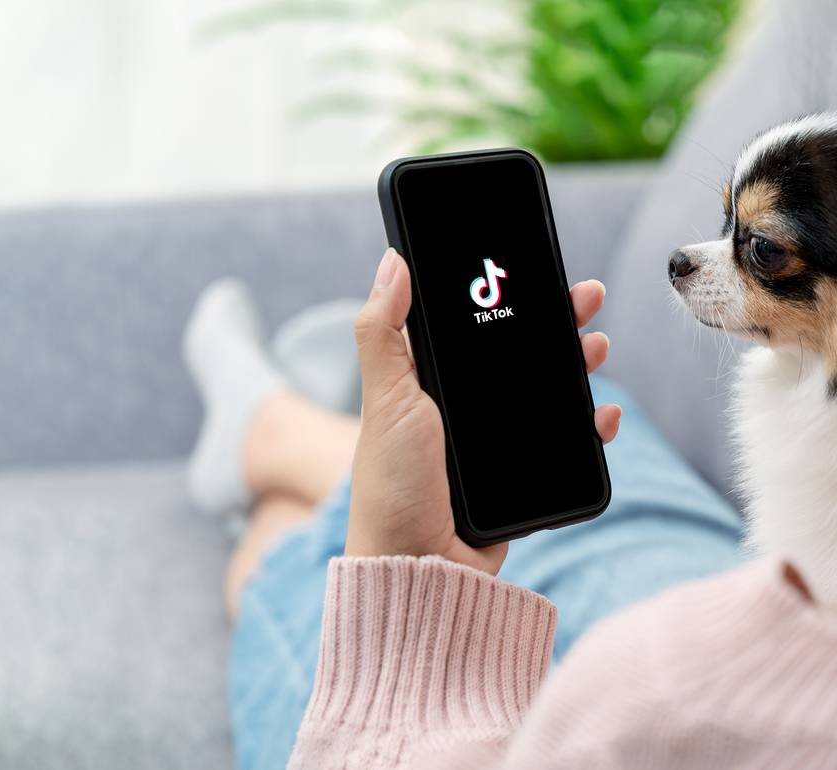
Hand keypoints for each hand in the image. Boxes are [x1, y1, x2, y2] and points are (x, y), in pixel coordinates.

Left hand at [345, 247, 620, 574]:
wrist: (421, 566)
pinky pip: (563, 443)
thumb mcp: (387, 399)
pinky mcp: (521, 476)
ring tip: (596, 346)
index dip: (505, 296)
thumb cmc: (394, 483)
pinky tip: (603, 414)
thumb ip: (383, 332)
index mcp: (432, 383)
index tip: (535, 272)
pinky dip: (588, 426)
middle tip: (585, 299)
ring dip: (577, 365)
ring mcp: (496, 442)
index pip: (475, 326)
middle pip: (519, 354)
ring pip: (547, 392)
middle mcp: (465, 409)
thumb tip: (391, 261)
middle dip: (555, 323)